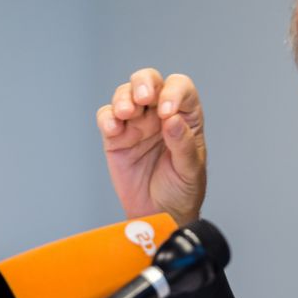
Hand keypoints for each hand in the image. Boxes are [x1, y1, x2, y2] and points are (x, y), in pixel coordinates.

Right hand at [96, 68, 205, 225]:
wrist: (160, 215)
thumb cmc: (182, 190)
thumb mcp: (190, 170)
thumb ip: (183, 145)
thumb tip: (173, 120)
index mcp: (185, 116)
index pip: (180, 88)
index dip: (174, 93)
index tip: (168, 113)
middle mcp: (160, 114)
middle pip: (149, 81)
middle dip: (144, 83)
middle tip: (143, 98)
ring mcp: (136, 124)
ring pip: (125, 94)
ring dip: (124, 98)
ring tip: (126, 114)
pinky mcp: (116, 137)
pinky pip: (107, 118)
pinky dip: (108, 118)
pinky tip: (114, 128)